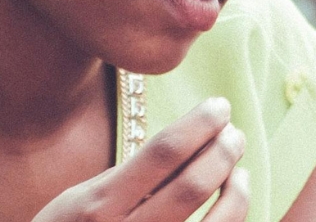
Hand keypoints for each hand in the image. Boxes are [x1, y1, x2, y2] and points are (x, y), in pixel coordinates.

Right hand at [33, 97, 248, 221]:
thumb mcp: (79, 199)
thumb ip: (126, 175)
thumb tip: (186, 142)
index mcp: (100, 205)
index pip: (163, 152)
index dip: (199, 124)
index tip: (218, 106)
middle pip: (193, 184)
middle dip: (222, 150)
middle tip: (233, 131)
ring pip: (217, 219)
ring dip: (236, 183)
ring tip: (236, 161)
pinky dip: (234, 211)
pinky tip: (235, 192)